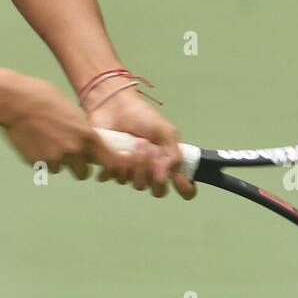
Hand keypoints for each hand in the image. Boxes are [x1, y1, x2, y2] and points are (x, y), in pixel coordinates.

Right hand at [0, 75, 122, 181]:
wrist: (15, 102)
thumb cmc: (43, 98)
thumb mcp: (71, 111)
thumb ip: (79, 129)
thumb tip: (82, 139)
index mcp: (87, 135)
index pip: (109, 162)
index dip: (108, 168)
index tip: (105, 169)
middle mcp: (74, 150)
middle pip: (82, 173)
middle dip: (76, 167)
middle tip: (68, 156)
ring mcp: (54, 158)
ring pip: (60, 168)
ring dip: (56, 161)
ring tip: (44, 140)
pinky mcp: (37, 162)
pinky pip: (43, 165)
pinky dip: (40, 158)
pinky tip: (33, 140)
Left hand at [85, 83, 196, 199]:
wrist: (114, 106)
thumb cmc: (143, 117)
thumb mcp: (165, 132)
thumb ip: (174, 156)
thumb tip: (165, 178)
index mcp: (168, 163)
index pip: (184, 189)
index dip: (184, 189)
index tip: (178, 178)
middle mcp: (152, 172)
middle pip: (158, 191)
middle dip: (154, 170)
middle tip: (148, 149)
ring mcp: (132, 173)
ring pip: (138, 184)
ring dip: (136, 164)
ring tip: (133, 143)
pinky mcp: (113, 169)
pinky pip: (117, 178)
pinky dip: (118, 165)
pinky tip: (117, 151)